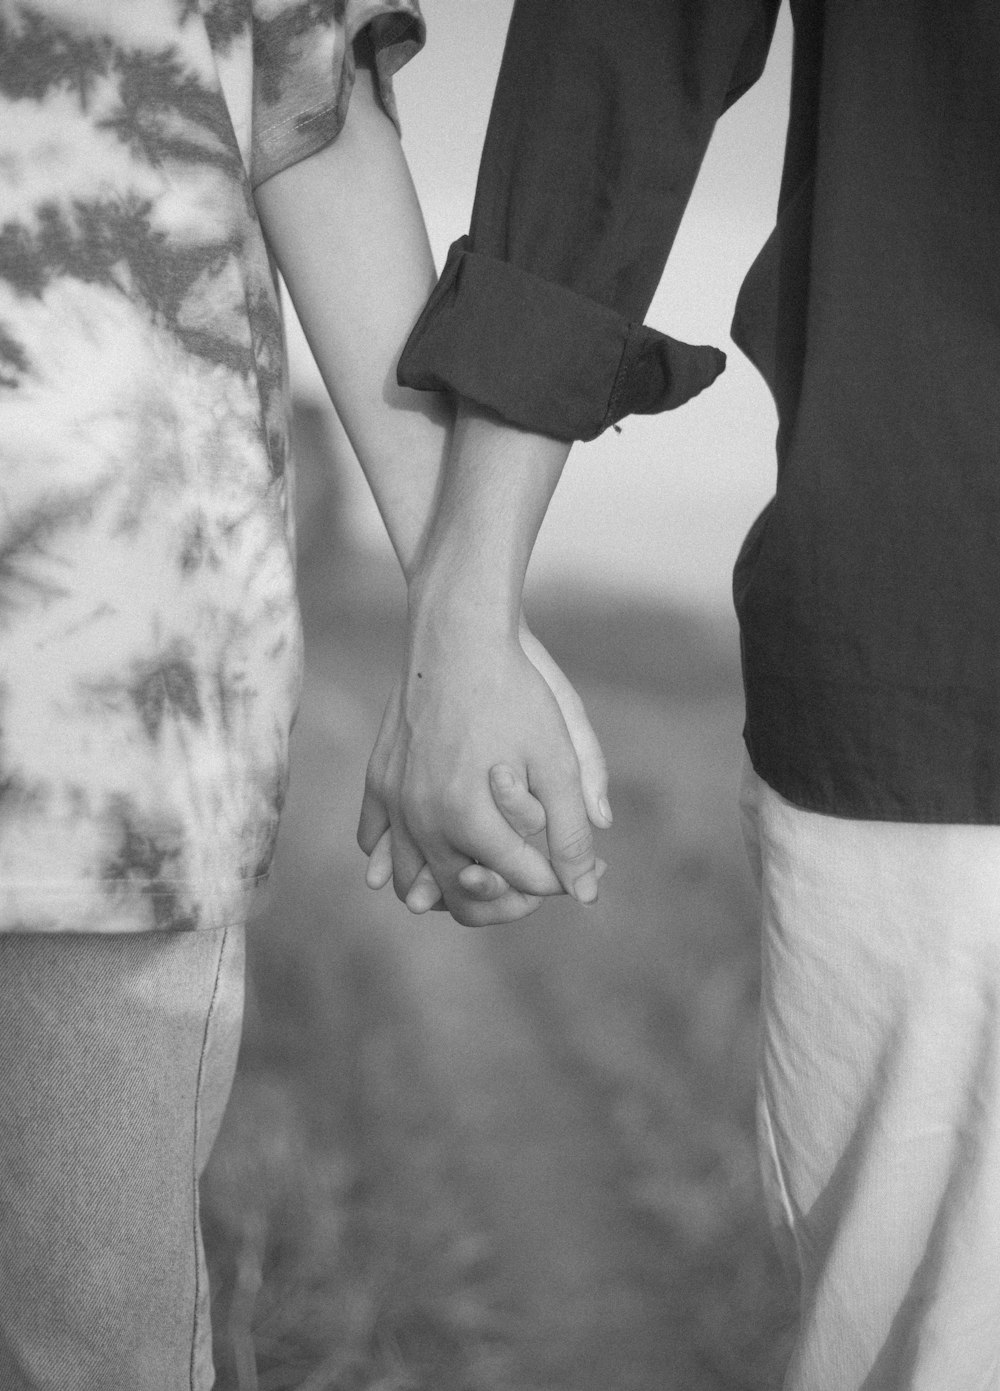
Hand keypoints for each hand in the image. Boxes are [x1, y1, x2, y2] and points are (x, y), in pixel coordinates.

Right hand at [358, 617, 609, 924]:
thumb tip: (587, 894)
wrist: (456, 636)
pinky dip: (399, 855)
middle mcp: (424, 821)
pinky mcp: (377, 780)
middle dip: (505, 899)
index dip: (559, 879)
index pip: (523, 881)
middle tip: (533, 883)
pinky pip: (377, 841)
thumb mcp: (557, 760)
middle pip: (463, 898)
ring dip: (447, 888)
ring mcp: (393, 802)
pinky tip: (432, 845)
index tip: (578, 866)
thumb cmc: (515, 693)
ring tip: (484, 874)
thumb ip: (571, 832)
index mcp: (471, 821)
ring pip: (410, 881)